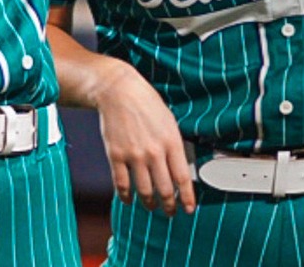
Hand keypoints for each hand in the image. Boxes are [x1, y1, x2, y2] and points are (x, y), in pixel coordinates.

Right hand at [95, 67, 195, 215]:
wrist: (119, 91)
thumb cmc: (147, 104)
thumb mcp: (169, 122)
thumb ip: (175, 146)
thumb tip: (179, 170)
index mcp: (171, 142)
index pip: (182, 178)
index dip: (186, 198)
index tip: (188, 209)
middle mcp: (154, 152)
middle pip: (164, 189)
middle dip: (168, 205)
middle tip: (169, 212)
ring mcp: (133, 155)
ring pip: (144, 191)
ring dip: (149, 204)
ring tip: (152, 207)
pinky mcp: (115, 156)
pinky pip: (122, 184)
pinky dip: (126, 196)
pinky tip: (129, 199)